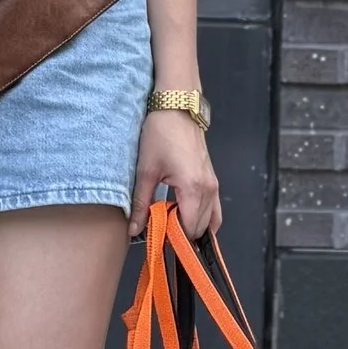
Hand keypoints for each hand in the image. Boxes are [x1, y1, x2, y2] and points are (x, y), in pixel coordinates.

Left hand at [131, 104, 220, 241]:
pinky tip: (182, 215)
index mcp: (193, 188)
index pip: (189, 229)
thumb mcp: (145, 170)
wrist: (177, 107)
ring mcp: (213, 184)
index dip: (173, 239)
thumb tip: (134, 230)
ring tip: (170, 224)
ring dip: (191, 227)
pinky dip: (201, 217)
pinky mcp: (212, 179)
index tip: (157, 241)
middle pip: (200, 228)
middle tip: (159, 232)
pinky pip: (213, 208)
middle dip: (181, 235)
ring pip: (210, 221)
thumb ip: (141, 204)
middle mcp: (208, 188)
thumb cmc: (162, 132)